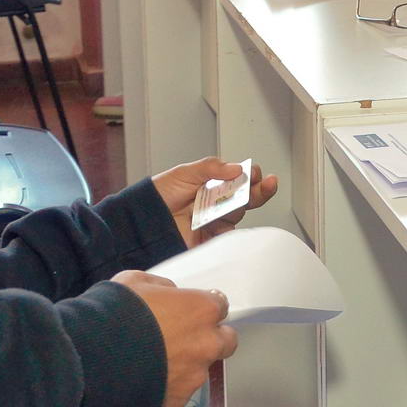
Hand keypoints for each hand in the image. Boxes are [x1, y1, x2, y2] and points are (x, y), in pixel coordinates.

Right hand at [112, 271, 237, 406]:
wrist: (91, 359)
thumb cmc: (114, 312)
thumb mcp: (136, 281)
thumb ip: (164, 288)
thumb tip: (172, 295)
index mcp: (201, 309)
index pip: (219, 305)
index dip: (202, 307)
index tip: (188, 311)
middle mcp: (206, 344)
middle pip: (226, 340)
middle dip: (211, 337)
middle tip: (185, 337)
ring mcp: (194, 376)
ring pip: (202, 368)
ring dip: (187, 363)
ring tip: (155, 362)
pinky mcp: (178, 401)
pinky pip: (180, 390)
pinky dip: (168, 384)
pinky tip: (145, 378)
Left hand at [153, 156, 279, 247]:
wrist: (139, 223)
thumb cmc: (156, 197)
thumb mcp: (183, 174)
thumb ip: (210, 168)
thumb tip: (235, 167)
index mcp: (211, 184)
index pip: (237, 178)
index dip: (249, 175)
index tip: (253, 171)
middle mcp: (215, 203)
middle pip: (245, 196)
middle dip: (259, 190)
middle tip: (267, 183)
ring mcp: (214, 221)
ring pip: (238, 213)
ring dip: (244, 204)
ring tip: (243, 196)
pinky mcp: (210, 239)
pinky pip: (227, 235)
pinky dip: (233, 228)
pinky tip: (234, 218)